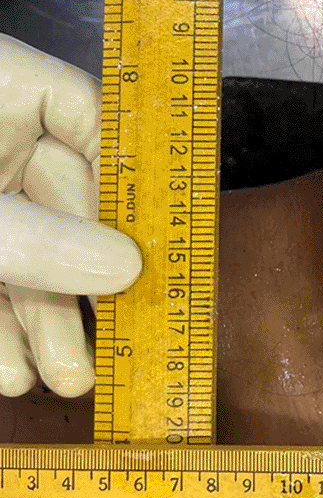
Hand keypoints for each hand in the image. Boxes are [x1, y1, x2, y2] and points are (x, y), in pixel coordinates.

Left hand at [0, 34, 141, 397]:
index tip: (134, 247)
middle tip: (100, 347)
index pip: (82, 115)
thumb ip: (33, 240)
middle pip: (57, 202)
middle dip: (73, 287)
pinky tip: (2, 368)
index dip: (115, 182)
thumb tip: (124, 267)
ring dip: (36, 320)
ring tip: (60, 381)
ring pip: (18, 250)